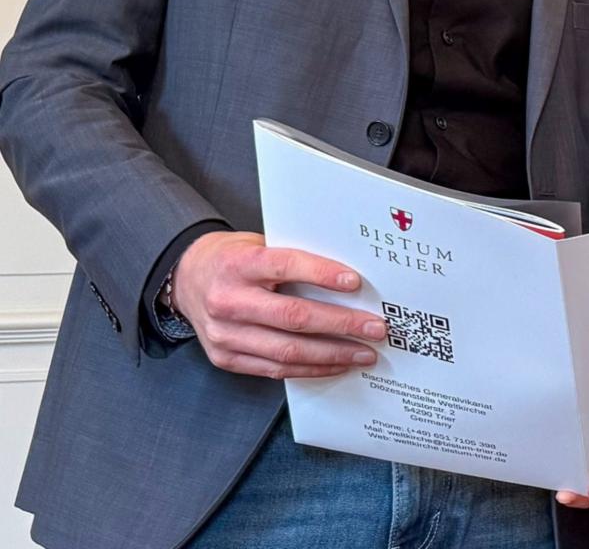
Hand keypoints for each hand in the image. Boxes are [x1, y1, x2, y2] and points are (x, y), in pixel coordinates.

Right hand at [172, 230, 386, 378]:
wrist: (187, 279)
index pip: (285, 266)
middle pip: (293, 317)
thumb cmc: (234, 259)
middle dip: (342, 324)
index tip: (356, 283)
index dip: (322, 274)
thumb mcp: (259, 245)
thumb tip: (348, 278)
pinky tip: (336, 364)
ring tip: (365, 353)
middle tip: (375, 328)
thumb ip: (294, 258)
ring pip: (287, 351)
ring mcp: (224, 334)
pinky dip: (311, 368)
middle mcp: (228, 300)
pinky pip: (275, 369)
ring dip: (333, 354)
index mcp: (238, 264)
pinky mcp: (225, 358)